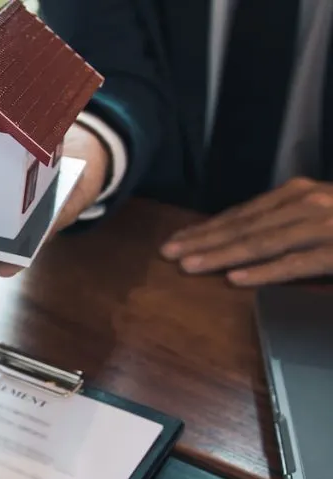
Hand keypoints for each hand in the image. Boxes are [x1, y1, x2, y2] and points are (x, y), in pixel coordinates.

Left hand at [161, 177, 332, 284]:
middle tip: (167, 252)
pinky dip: (264, 271)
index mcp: (298, 194)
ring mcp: (324, 227)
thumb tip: (245, 235)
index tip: (178, 238)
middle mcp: (306, 205)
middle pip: (244, 227)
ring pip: (262, 243)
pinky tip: (235, 278)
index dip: (208, 227)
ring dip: (221, 255)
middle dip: (203, 240)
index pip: (243, 213)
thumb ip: (288, 221)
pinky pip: (296, 263)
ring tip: (188, 265)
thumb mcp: (322, 210)